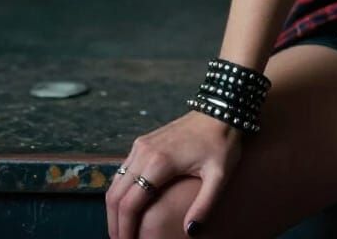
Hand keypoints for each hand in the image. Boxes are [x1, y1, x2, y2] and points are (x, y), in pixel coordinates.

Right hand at [106, 111, 243, 238]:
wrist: (221, 109)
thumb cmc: (222, 142)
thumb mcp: (220, 175)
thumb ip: (204, 204)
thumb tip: (190, 231)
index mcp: (159, 163)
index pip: (129, 205)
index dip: (125, 229)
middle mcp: (144, 153)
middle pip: (115, 196)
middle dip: (115, 223)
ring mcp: (141, 145)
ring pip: (115, 183)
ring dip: (114, 209)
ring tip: (123, 229)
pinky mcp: (143, 142)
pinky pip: (122, 171)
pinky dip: (120, 192)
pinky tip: (128, 206)